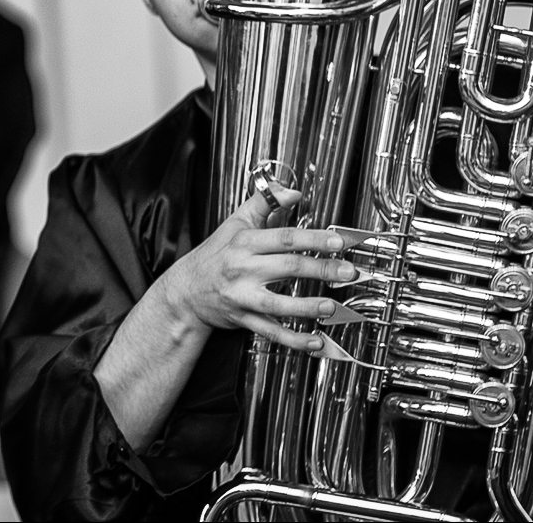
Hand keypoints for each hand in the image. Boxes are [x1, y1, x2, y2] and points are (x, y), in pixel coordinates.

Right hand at [158, 184, 354, 353]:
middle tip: (347, 272)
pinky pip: (270, 331)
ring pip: (278, 304)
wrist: (185, 290)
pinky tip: (314, 341)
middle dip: (321, 270)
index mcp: (246, 243)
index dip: (313, 240)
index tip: (337, 242)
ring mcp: (243, 297)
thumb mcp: (236, 222)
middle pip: (287, 268)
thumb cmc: (215, 255)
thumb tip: (291, 191)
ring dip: (307, 307)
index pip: (285, 238)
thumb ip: (264, 203)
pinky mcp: (244, 319)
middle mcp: (244, 270)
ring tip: (331, 307)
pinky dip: (293, 339)